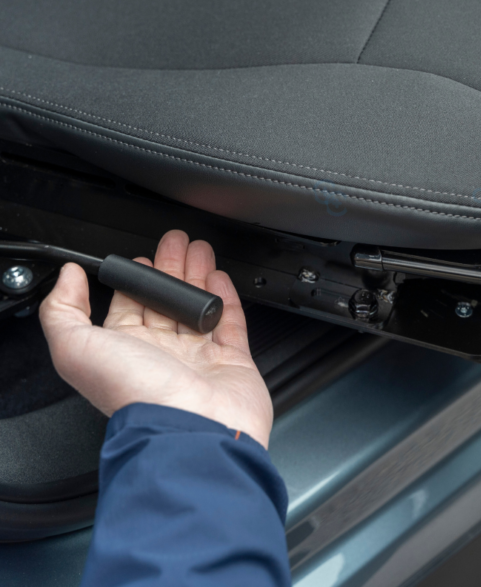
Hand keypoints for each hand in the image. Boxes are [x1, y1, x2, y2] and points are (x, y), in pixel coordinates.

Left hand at [39, 230, 272, 448]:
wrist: (193, 426)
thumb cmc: (138, 394)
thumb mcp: (77, 349)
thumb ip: (63, 311)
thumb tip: (67, 278)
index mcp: (123, 352)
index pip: (127, 305)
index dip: (135, 279)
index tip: (142, 256)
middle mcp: (160, 354)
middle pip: (164, 300)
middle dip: (170, 267)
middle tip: (176, 241)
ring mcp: (197, 357)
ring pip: (195, 306)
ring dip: (197, 275)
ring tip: (201, 249)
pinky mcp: (231, 360)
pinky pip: (229, 322)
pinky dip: (225, 298)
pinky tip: (220, 278)